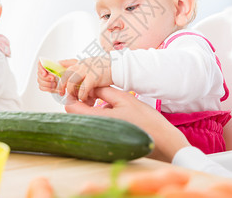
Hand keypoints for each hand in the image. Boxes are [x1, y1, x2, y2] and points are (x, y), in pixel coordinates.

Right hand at [37, 59, 76, 92]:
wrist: (77, 80)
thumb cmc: (75, 71)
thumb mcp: (73, 64)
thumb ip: (66, 62)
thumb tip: (58, 63)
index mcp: (53, 64)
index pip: (41, 63)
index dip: (40, 68)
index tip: (45, 73)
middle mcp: (48, 71)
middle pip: (39, 74)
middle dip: (45, 78)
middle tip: (53, 79)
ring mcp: (48, 79)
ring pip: (40, 82)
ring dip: (47, 84)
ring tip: (56, 84)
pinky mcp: (49, 86)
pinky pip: (42, 88)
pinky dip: (48, 89)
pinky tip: (55, 88)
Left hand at [58, 55, 112, 102]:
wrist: (119, 67)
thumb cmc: (106, 67)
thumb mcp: (90, 63)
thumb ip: (78, 65)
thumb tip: (62, 64)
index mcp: (81, 63)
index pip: (66, 70)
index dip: (62, 81)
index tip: (61, 89)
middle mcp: (82, 65)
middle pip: (66, 76)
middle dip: (63, 87)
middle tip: (64, 95)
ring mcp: (87, 71)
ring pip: (72, 83)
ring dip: (72, 92)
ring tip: (76, 98)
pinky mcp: (93, 77)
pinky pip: (83, 89)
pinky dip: (82, 96)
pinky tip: (85, 99)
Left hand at [65, 86, 190, 161]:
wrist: (161, 141)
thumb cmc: (145, 120)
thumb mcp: (123, 99)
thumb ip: (103, 91)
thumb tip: (89, 87)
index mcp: (97, 119)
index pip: (70, 107)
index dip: (72, 95)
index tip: (80, 88)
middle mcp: (94, 131)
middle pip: (75, 115)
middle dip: (79, 102)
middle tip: (92, 93)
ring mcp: (99, 139)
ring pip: (84, 121)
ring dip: (87, 110)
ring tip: (102, 102)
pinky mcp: (105, 143)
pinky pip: (93, 127)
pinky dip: (96, 118)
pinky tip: (110, 113)